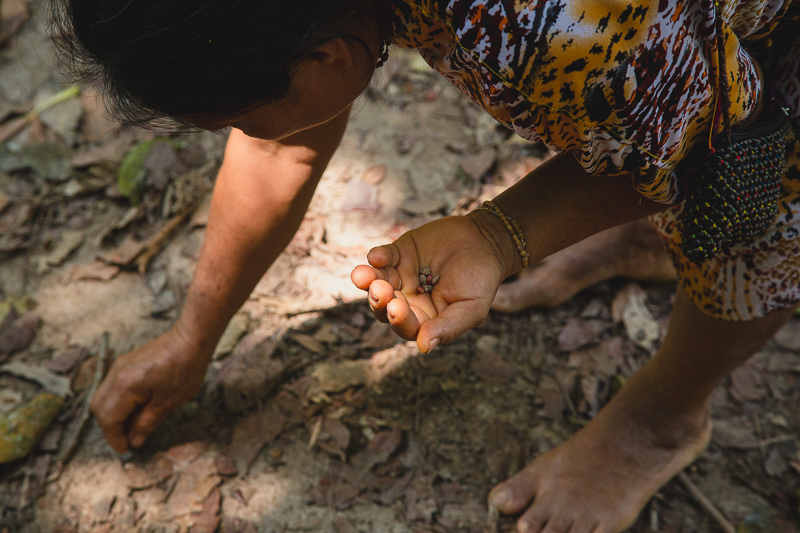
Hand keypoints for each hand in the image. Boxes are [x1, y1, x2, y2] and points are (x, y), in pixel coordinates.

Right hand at [91, 326, 211, 452]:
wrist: (191, 338)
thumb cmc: (185, 369)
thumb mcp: (168, 402)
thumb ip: (147, 422)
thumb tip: (134, 440)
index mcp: (125, 386)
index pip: (109, 419)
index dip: (115, 438)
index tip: (126, 450)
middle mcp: (116, 375)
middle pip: (99, 408)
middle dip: (110, 428)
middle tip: (127, 440)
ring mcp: (119, 366)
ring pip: (102, 397)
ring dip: (112, 415)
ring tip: (131, 426)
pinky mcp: (125, 363)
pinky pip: (112, 387)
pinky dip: (117, 402)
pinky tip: (134, 409)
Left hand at [351, 213, 513, 351]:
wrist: (485, 242)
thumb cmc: (481, 280)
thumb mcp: (472, 308)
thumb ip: (448, 327)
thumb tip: (424, 347)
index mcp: (424, 319)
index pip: (405, 326)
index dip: (398, 319)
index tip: (398, 307)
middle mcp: (408, 300)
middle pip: (384, 306)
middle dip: (379, 300)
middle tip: (380, 290)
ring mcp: (400, 276)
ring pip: (377, 282)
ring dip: (369, 280)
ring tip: (363, 275)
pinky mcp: (397, 253)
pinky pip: (382, 257)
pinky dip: (377, 256)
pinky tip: (377, 256)